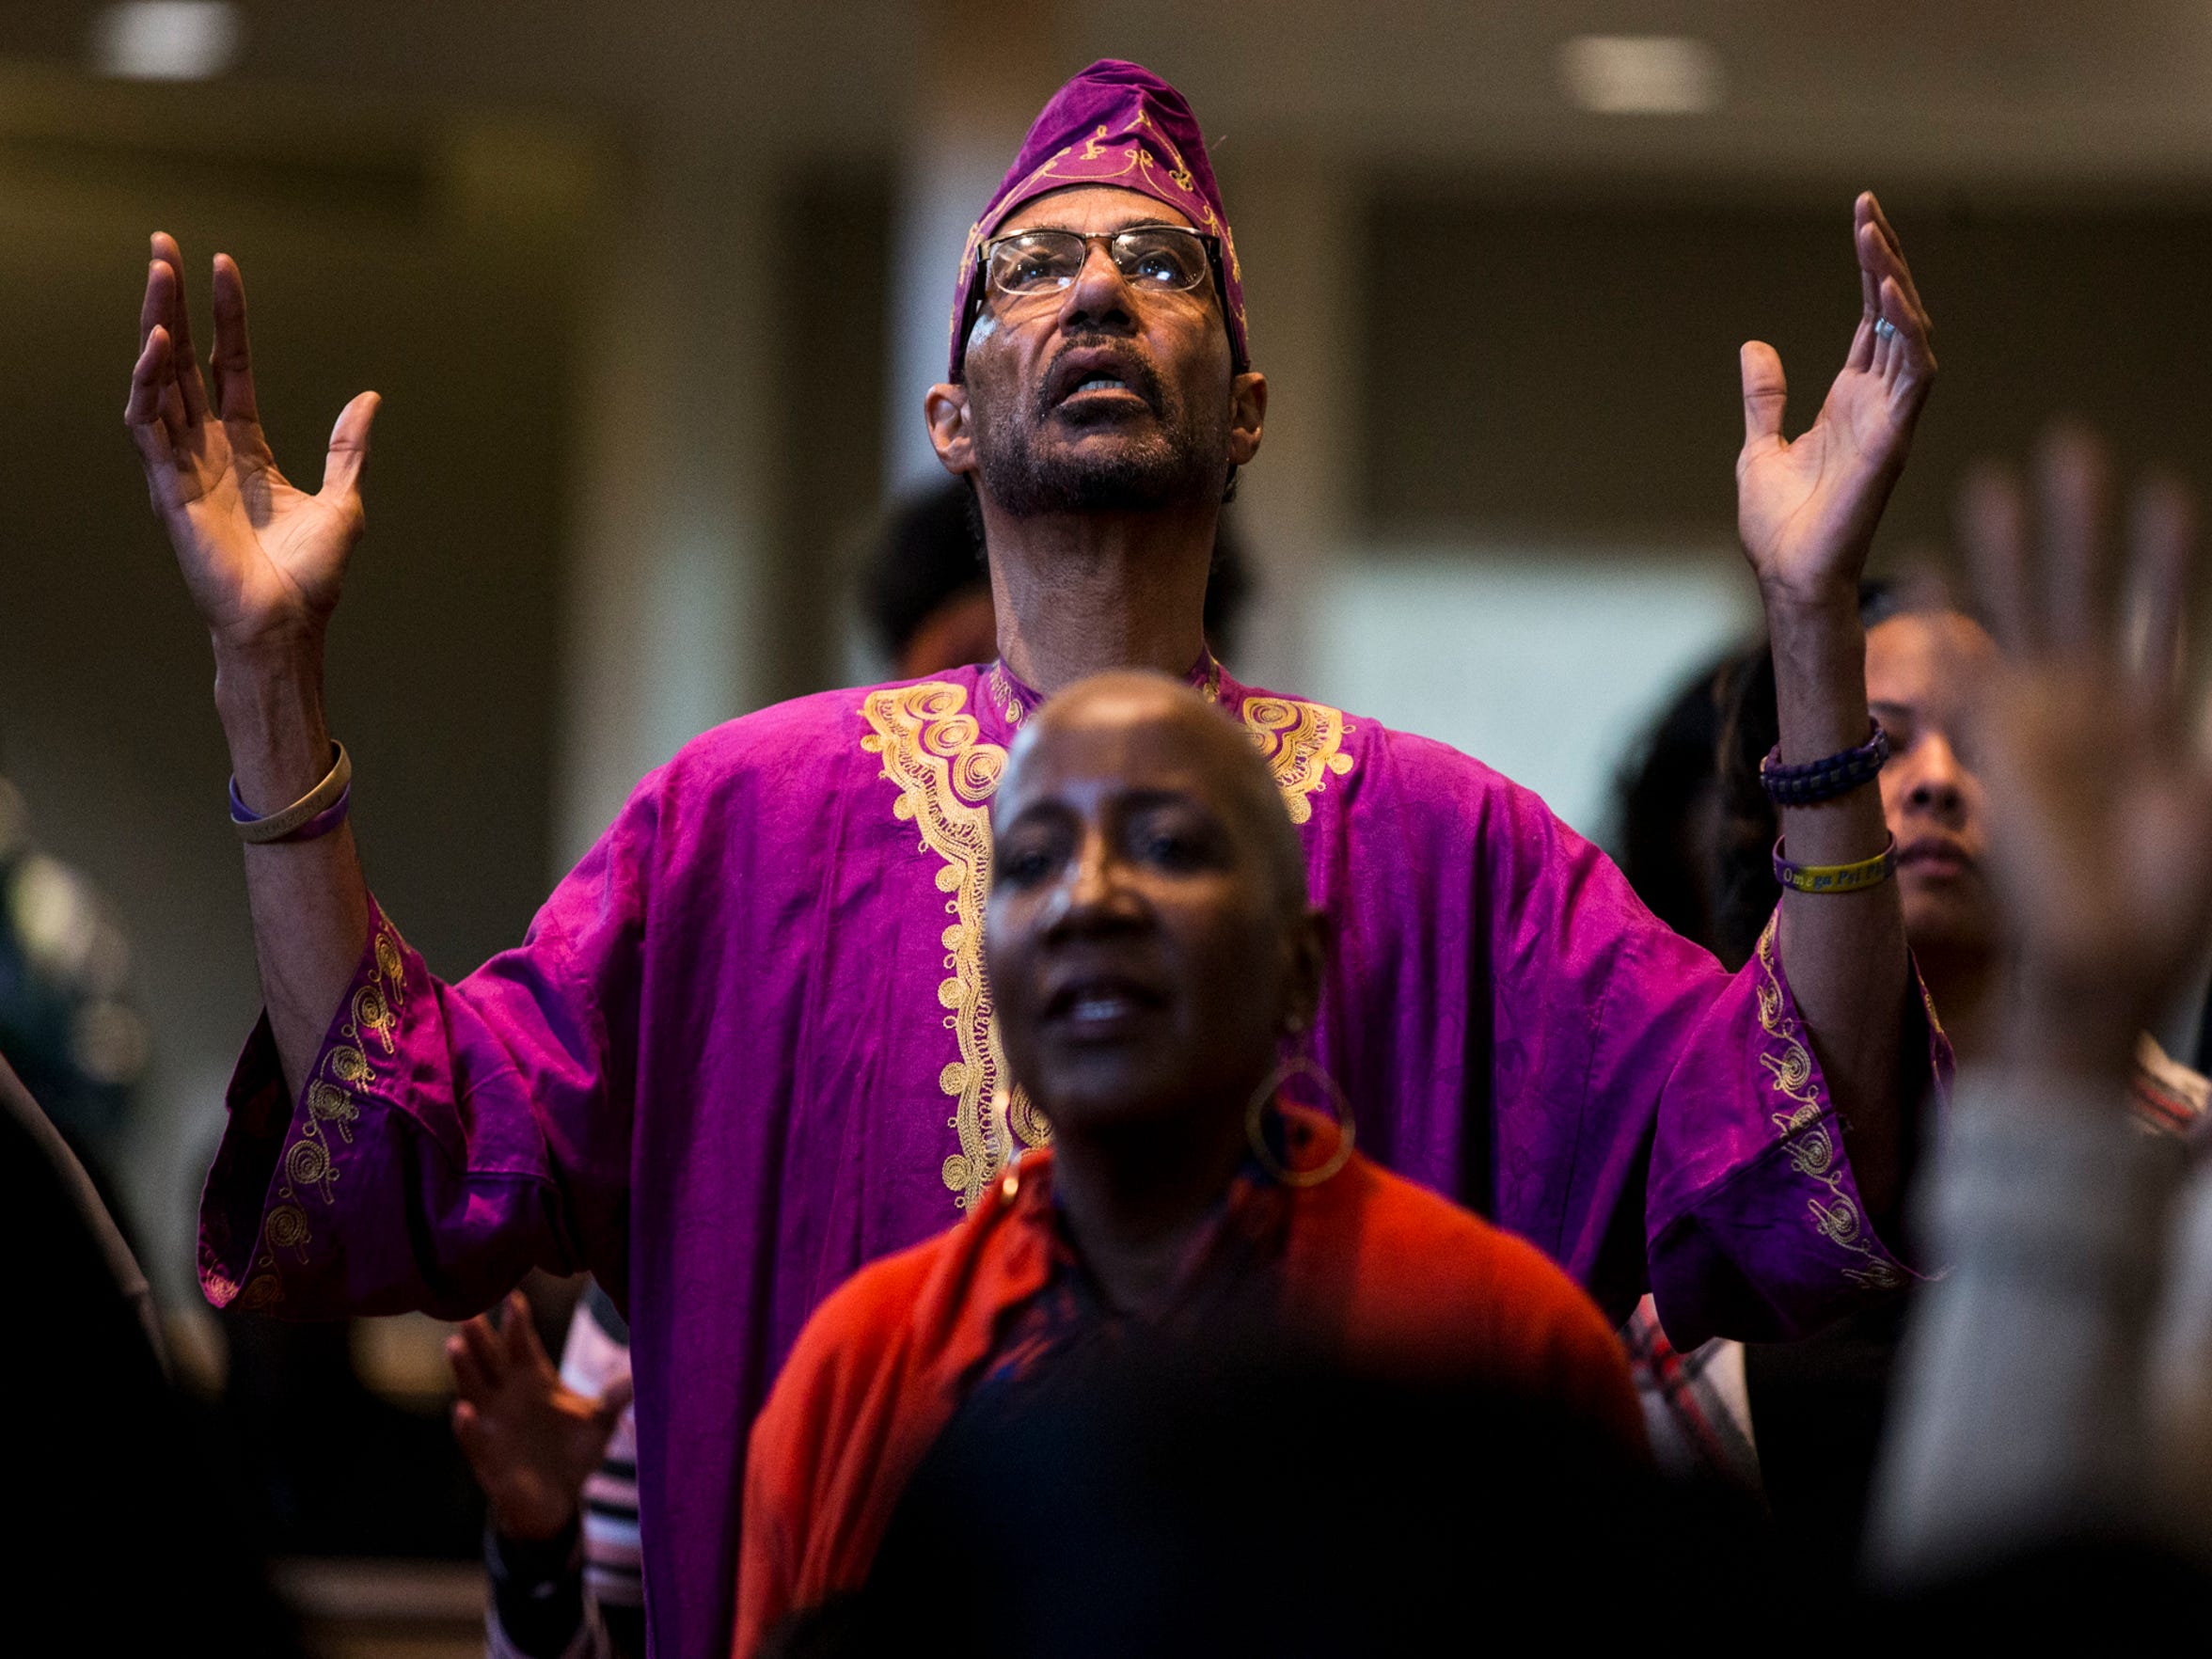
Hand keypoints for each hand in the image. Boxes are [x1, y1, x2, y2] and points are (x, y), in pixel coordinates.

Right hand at [124, 234, 378, 659]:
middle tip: (163, 246)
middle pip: (183, 361)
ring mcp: (184, 466)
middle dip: (172, 303)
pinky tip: (157, 345)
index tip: (223, 267)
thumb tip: (369, 398)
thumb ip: (349, 447)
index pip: (228, 367)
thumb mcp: (344, 502)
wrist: (286, 626)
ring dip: (155, 325)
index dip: (227, 318)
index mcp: (246, 451)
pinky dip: (148, 383)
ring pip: (158, 380)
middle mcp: (208, 451)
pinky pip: (147, 426)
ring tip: (158, 275)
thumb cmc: (310, 578)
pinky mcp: (167, 489)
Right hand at [448, 1291, 632, 1541]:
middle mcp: (508, 1396)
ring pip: (473, 1389)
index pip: (523, 1344)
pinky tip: (463, 1409)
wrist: (557, 1500)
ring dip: (464, 1368)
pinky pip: (473, 1437)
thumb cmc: (574, 1452)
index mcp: (534, 1380)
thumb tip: (645, 1371)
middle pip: (490, 1360)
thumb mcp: (599, 1421)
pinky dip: (466, 1424)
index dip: (517, 1322)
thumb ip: (616, 1396)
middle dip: (480, 1337)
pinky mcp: (487, 1455)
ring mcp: (493, 1424)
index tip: (514, 1296)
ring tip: (455, 1344)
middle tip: (469, 1311)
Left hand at [1737, 193, 1936, 612]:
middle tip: (1868, 209)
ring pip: (1910, 334)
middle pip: (1894, 314)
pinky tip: (1887, 294)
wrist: (1787, 576)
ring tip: (1874, 236)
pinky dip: (1906, 333)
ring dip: (1894, 284)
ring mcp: (1891, 419)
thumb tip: (1755, 348)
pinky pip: (1913, 375)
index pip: (1871, 319)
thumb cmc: (1782, 527)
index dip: (1870, 269)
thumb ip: (1765, 399)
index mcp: (1851, 400)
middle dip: (1885, 260)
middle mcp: (1878, 402)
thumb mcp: (1761, 447)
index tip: (1863, 218)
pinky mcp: (1893, 440)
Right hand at [1955, 427, 2211, 1078]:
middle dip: (2077, 525)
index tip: (2164, 494)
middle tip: (2070, 446)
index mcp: (2151, 720)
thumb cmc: (2170, 911)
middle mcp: (2089, 708)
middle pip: (2083, 594)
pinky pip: (1970, 669)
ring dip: (2013, 550)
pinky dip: (1950, 619)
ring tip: (1998, 478)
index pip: (2158, 618)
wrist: (2103, 962)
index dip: (2162, 561)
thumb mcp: (2211, 813)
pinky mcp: (1999, 748)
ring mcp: (2040, 723)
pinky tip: (1931, 564)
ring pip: (2024, 616)